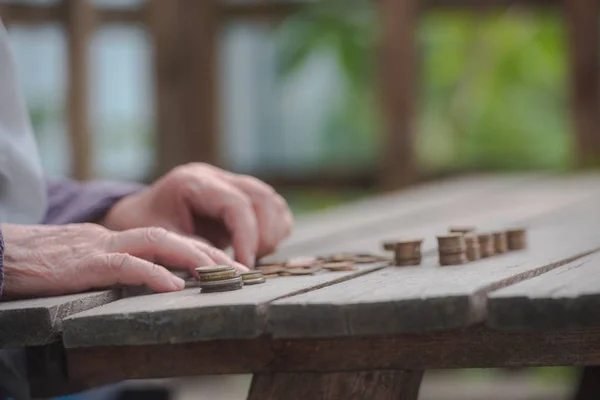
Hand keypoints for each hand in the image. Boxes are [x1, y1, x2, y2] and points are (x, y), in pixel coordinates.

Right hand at [1, 223, 247, 298]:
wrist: (7, 253)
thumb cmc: (48, 265)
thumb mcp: (92, 263)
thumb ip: (121, 267)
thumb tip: (156, 281)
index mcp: (121, 239)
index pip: (169, 240)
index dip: (202, 251)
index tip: (229, 266)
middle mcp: (117, 238)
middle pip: (172, 237)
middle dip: (209, 253)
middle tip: (238, 271)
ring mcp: (102, 247)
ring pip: (156, 243)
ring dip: (191, 257)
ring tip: (218, 272)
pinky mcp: (86, 263)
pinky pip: (124, 265)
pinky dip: (151, 274)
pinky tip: (173, 286)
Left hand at [102, 163, 292, 267]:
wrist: (135, 215)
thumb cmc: (141, 227)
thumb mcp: (160, 241)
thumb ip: (194, 251)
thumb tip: (229, 269)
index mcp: (193, 181)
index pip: (235, 203)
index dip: (246, 235)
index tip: (245, 264)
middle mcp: (215, 177)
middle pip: (262, 196)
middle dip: (264, 234)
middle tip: (250, 262)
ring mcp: (229, 183)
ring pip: (271, 199)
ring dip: (272, 231)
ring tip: (254, 256)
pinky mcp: (239, 196)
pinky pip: (271, 207)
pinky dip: (273, 228)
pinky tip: (258, 248)